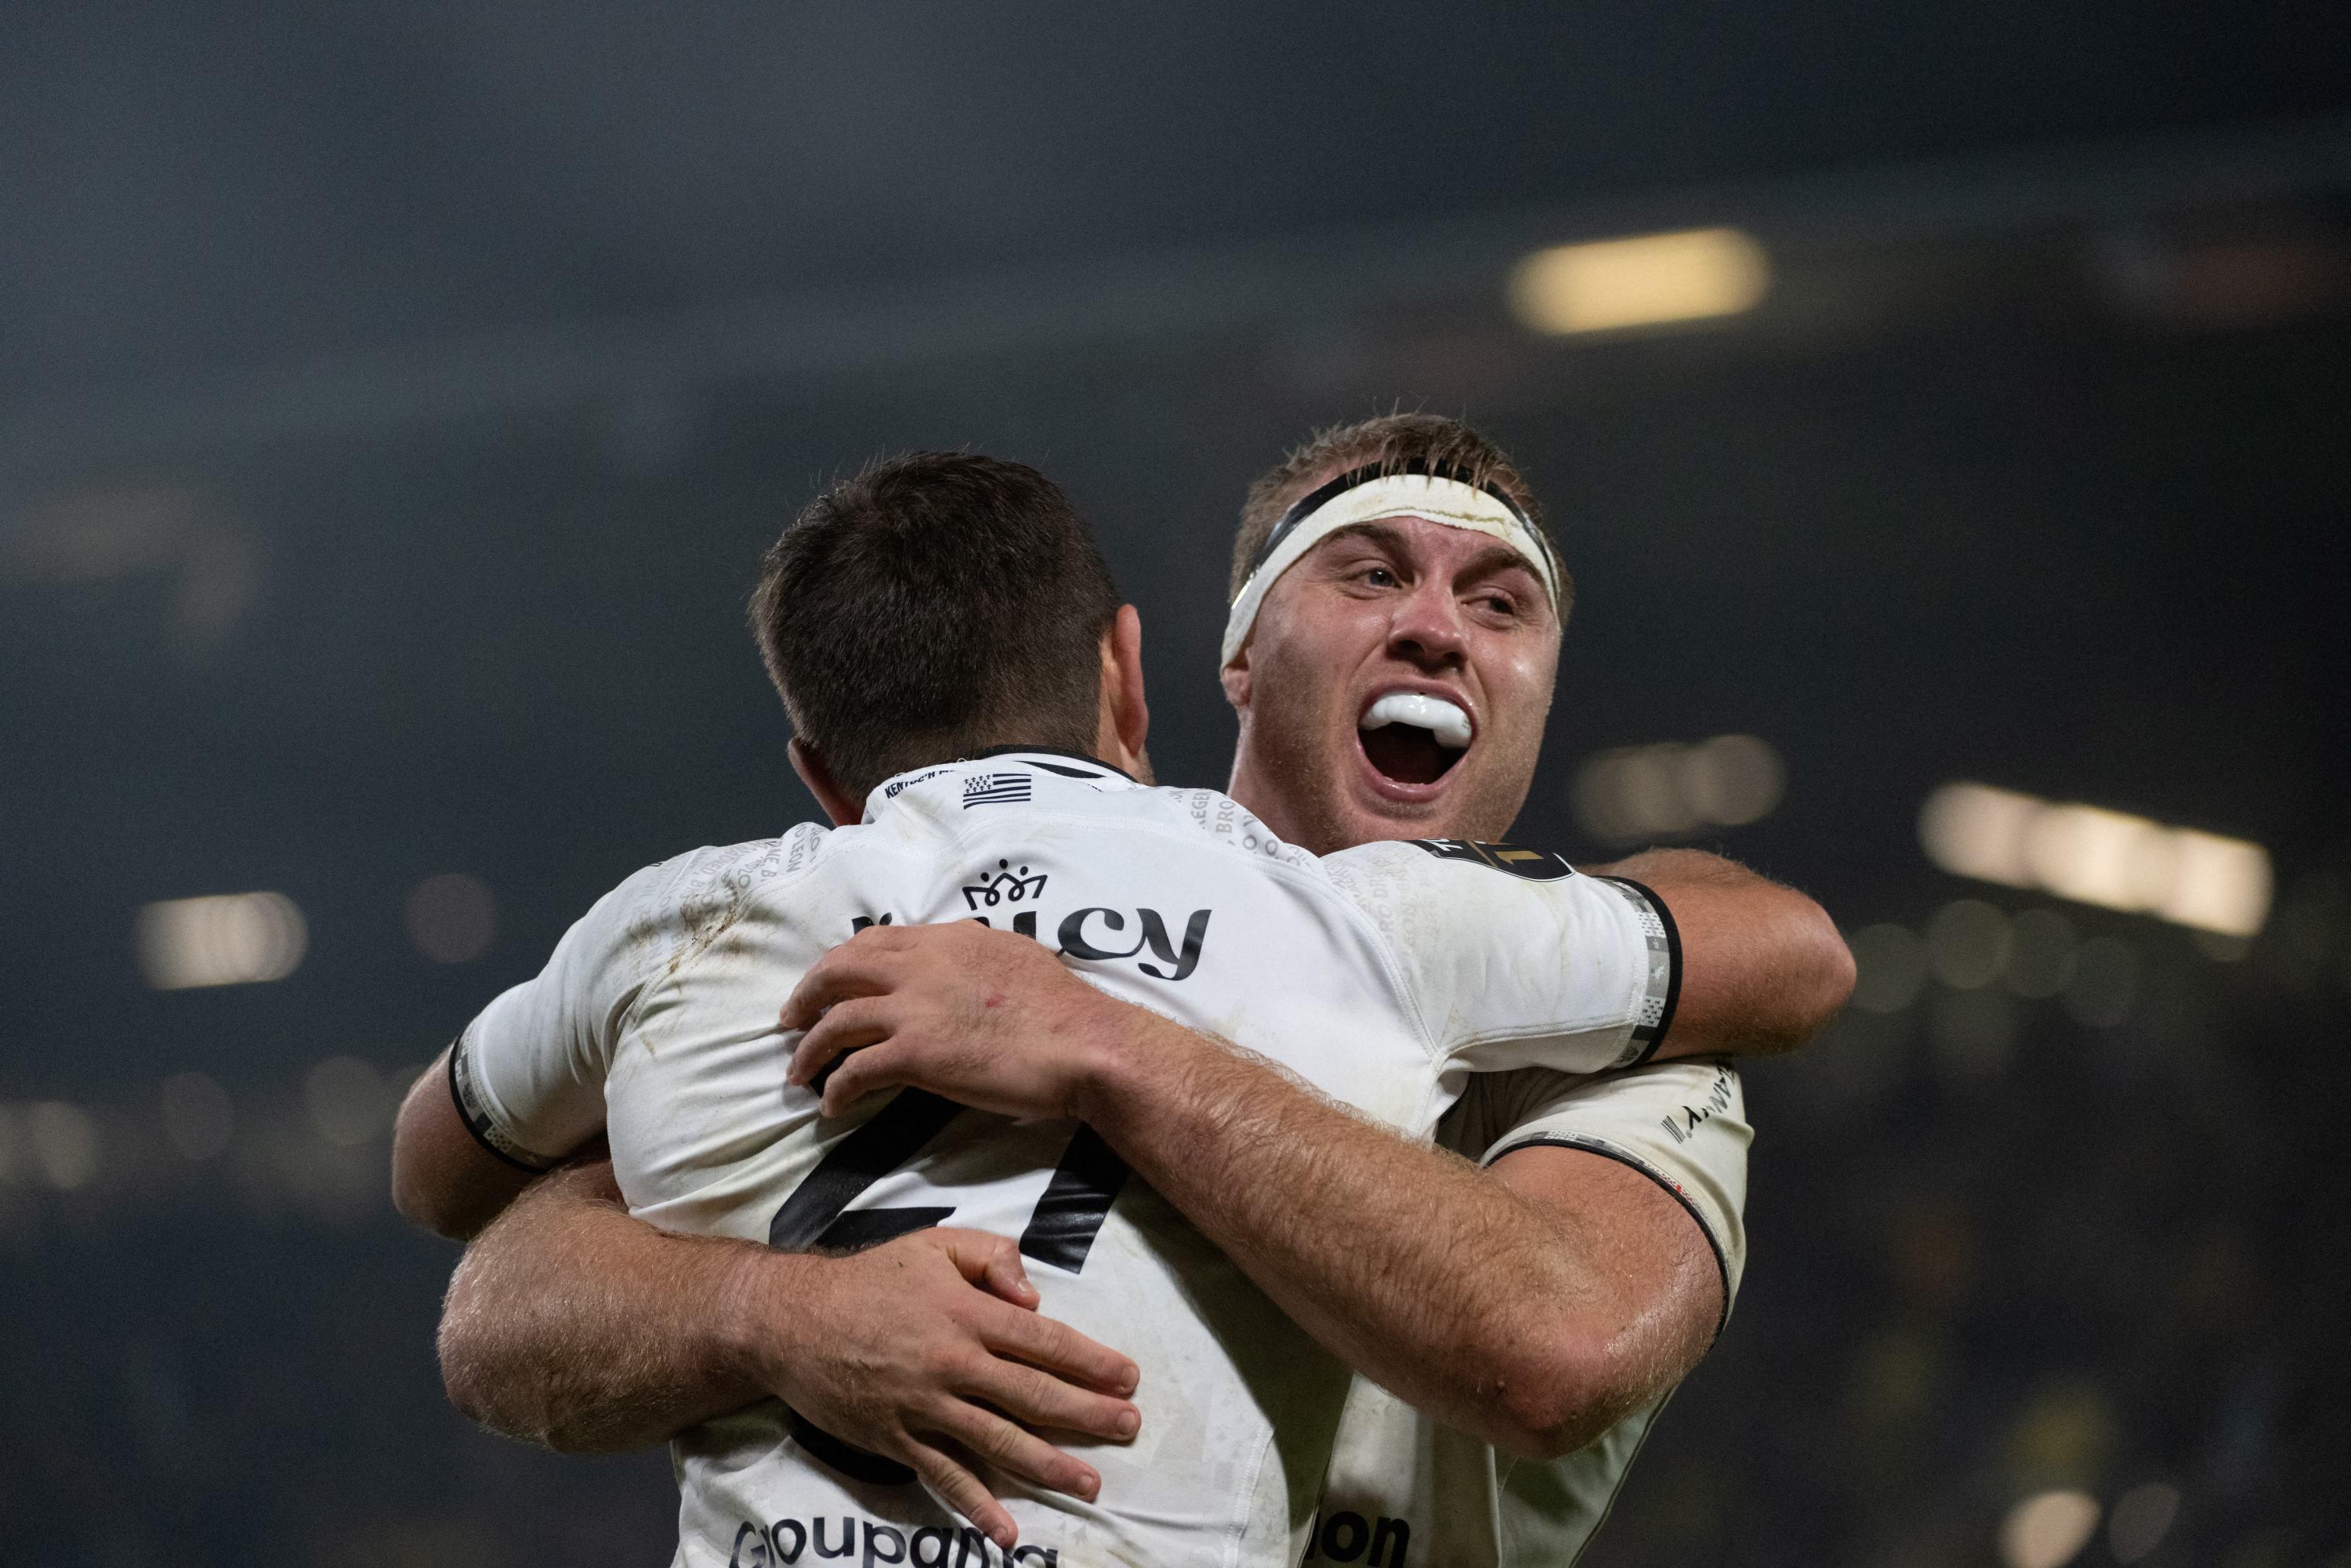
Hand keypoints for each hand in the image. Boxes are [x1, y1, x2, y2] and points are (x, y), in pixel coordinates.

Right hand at [737, 1226, 1141, 1548]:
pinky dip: (976, 1506)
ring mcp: (924, 1406)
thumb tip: (1035, 1297)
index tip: (1127, 1378)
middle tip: (1128, 1429)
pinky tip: (1007, 1531)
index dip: (1090, 1361)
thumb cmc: (869, 1279)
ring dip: (1048, 1466)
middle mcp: (951, 1363)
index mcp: (965, 1313)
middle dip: (1087, 1415)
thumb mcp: (933, 1245)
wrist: (791, 1321)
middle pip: (1032, 1395)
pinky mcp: (897, 1439)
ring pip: (998, 1442)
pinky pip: (944, 1476)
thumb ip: (992, 1258)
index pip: (1042, 1341)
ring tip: (1090, 1484)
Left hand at [780, 922, 1123, 1119]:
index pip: (873, 941)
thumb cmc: (1063, 1008)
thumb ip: (976, 953)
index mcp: (946, 940)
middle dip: (807, 995)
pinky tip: (832, 1105)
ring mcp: (914, 1008)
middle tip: (791, 1020)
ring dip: (810, 1048)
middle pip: (838, 971)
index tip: (828, 983)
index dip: (841, 962)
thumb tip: (963, 954)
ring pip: (835, 1021)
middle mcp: (920, 965)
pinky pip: (855, 1070)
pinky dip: (837, 1088)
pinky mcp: (915, 1054)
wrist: (1084, 1043)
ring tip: (799, 1072)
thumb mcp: (1015, 956)